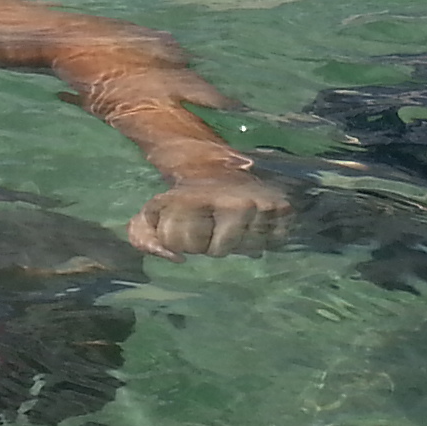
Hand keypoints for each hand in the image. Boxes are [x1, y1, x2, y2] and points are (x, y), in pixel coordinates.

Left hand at [127, 160, 291, 257]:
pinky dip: (264, 238)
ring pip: (248, 249)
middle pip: (218, 250)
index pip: (183, 244)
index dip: (179, 241)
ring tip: (229, 225)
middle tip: (208, 226)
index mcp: (196, 199)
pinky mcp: (282, 209)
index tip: (182, 225)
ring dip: (237, 242)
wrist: (216, 166)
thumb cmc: (184, 197)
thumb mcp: (155, 210)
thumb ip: (143, 236)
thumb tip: (174, 259)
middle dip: (209, 244)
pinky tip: (252, 225)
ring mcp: (260, 205)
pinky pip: (274, 243)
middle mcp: (231, 201)